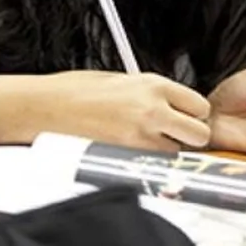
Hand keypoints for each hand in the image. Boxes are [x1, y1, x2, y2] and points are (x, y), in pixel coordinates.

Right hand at [0, 71, 212, 150]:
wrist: (45, 107)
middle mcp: (153, 111)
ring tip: (147, 143)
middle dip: (191, 136)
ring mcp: (140, 138)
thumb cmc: (76, 91)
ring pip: (177, 154)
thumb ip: (154, 92)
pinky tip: (133, 152)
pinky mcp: (124, 159)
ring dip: (168, 152)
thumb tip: (172, 103)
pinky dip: (147, 163)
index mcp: (154, 86)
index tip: (187, 115)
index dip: (195, 113)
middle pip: (199, 134)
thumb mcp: (124, 79)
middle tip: (177, 134)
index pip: (200, 105)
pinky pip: (151, 166)